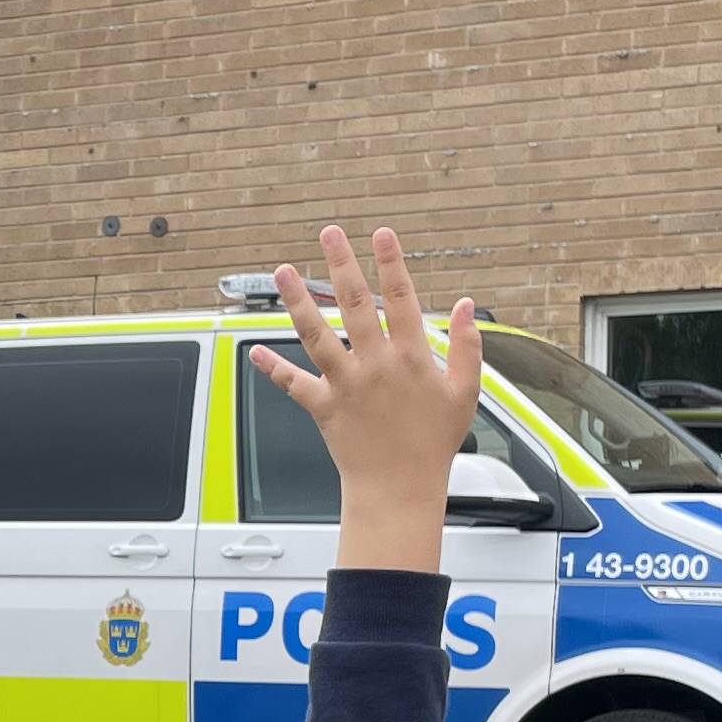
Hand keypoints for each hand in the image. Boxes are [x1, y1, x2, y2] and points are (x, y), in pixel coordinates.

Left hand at [243, 224, 481, 573]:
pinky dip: (272, 368)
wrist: (400, 489)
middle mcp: (375, 365)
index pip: (401, 299)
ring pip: (316, 334)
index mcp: (411, 357)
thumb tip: (468, 305)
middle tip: (329, 233)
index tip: (382, 233)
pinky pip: (293, 384)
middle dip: (341, 265)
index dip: (392, 263)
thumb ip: (467, 346)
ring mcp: (346, 385)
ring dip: (297, 301)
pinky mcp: (323, 407)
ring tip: (283, 271)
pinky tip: (254, 350)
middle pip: (354, 305)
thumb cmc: (433, 443)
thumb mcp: (465, 393)